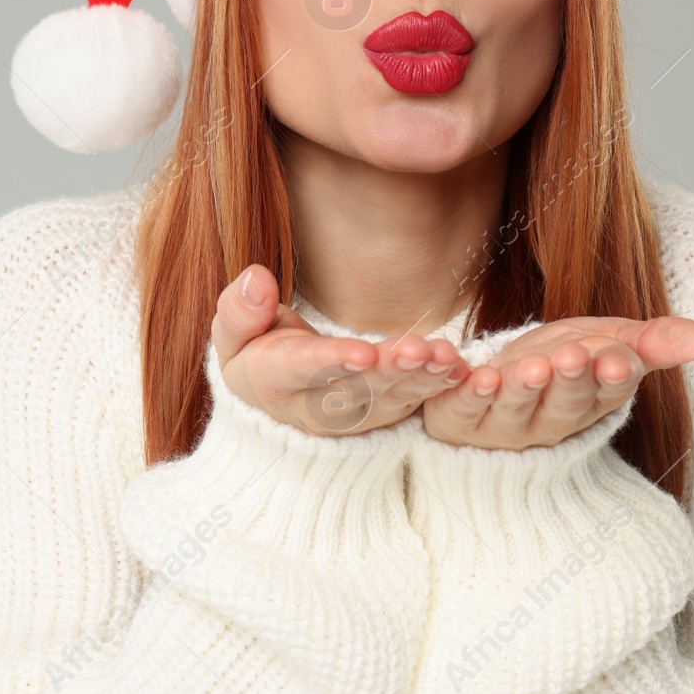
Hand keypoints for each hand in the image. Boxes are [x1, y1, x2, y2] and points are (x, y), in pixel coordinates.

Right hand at [213, 264, 473, 436]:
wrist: (275, 402)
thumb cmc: (253, 355)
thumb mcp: (232, 336)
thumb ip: (239, 311)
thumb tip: (257, 278)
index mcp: (276, 382)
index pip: (304, 371)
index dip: (332, 362)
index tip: (360, 351)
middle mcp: (318, 407)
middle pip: (357, 389)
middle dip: (390, 371)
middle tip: (419, 351)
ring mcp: (355, 414)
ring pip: (391, 398)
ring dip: (421, 379)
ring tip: (448, 357)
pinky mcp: (384, 413)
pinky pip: (413, 402)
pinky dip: (438, 386)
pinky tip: (461, 368)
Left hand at [420, 315, 693, 448]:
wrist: (497, 387)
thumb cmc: (563, 363)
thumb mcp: (612, 344)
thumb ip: (656, 343)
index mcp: (591, 402)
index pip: (608, 392)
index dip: (612, 377)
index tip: (619, 359)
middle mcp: (548, 420)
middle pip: (563, 404)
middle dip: (569, 382)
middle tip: (573, 357)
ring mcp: (501, 422)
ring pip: (513, 409)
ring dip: (521, 389)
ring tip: (526, 368)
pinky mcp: (457, 415)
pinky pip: (459, 405)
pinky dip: (462, 389)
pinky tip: (466, 371)